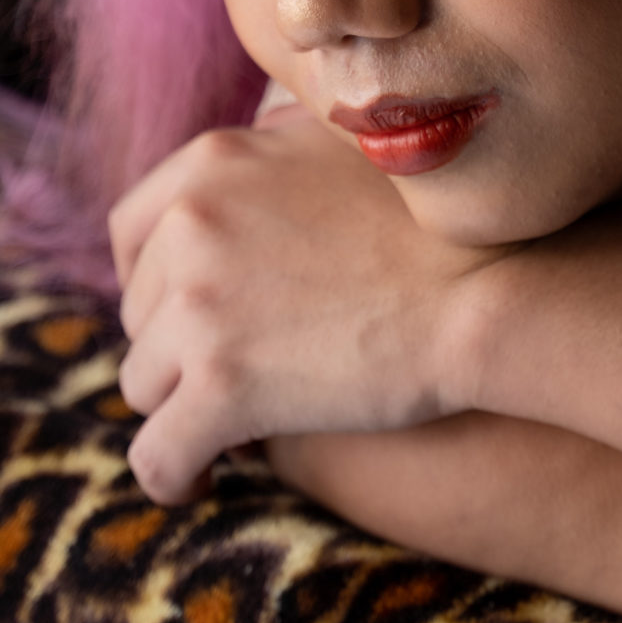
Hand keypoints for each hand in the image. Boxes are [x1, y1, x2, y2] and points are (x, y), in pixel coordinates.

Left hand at [112, 111, 505, 504]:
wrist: (491, 287)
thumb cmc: (437, 220)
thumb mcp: (343, 140)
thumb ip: (278, 141)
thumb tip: (254, 142)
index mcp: (211, 164)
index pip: (130, 231)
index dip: (154, 282)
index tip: (189, 313)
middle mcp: (189, 227)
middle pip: (140, 312)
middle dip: (176, 346)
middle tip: (233, 372)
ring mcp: (199, 310)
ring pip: (143, 384)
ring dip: (180, 406)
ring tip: (227, 427)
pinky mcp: (222, 390)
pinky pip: (157, 455)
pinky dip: (172, 475)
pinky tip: (200, 482)